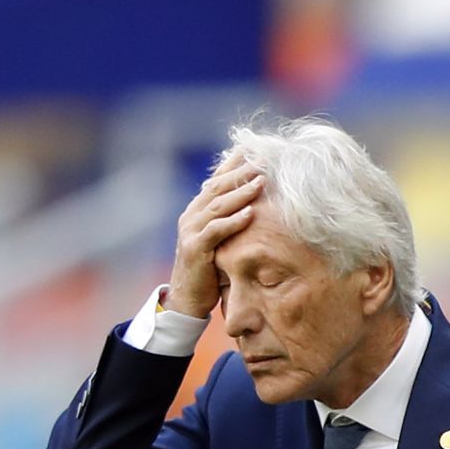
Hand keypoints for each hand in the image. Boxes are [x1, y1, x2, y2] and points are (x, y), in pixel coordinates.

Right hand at [163, 157, 263, 317]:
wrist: (187, 298)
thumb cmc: (208, 269)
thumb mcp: (219, 240)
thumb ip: (229, 220)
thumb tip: (256, 204)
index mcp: (196, 210)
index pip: (215, 180)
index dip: (233, 164)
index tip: (254, 150)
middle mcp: (191, 216)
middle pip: (217, 187)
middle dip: (240, 173)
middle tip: (263, 161)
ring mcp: (190, 231)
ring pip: (217, 205)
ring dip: (240, 193)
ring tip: (261, 182)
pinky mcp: (194, 249)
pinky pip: (216, 230)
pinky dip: (233, 221)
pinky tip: (250, 213)